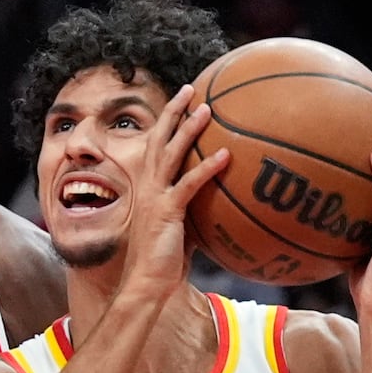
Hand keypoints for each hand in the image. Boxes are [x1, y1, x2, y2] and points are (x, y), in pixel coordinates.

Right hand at [119, 84, 228, 301]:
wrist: (145, 283)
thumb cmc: (163, 262)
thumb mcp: (180, 229)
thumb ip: (194, 211)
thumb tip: (219, 204)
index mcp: (149, 188)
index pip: (156, 146)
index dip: (167, 122)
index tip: (182, 102)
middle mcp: (149, 187)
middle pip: (159, 139)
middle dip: (174, 112)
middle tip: (190, 89)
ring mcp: (156, 197)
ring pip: (171, 154)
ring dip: (189, 129)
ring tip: (208, 109)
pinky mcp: (167, 212)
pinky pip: (189, 184)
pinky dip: (207, 167)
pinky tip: (226, 154)